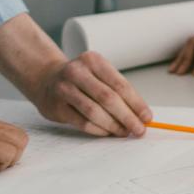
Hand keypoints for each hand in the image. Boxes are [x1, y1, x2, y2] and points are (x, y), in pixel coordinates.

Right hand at [35, 50, 152, 135]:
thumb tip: (141, 114)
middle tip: (139, 130)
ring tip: (124, 133)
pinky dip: (98, 130)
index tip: (147, 117)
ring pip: (94, 112)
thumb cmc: (81, 79)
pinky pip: (82, 122)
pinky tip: (108, 133)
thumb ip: (117, 90)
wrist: (46, 78)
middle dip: (127, 116)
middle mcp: (78, 72)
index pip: (120, 84)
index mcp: (93, 60)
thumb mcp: (98, 74)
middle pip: (108, 98)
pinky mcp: (56, 106)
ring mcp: (64, 88)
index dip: (136, 103)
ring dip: (113, 126)